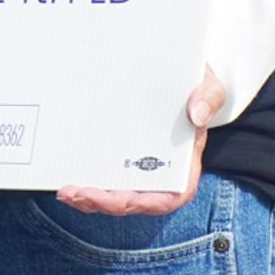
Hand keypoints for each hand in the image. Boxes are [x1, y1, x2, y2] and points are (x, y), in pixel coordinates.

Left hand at [54, 66, 223, 215]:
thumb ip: (208, 96)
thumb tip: (197, 115)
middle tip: (77, 194)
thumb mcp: (207, 83)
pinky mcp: (116, 157)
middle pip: (134, 200)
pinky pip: (101, 177)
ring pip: (113, 194)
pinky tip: (66, 179)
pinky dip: (85, 183)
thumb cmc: (192, 83)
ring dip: (90, 198)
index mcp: (185, 165)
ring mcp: (135, 167)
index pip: (170, 196)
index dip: (146, 203)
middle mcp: (159, 172)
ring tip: (67, 192)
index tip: (124, 200)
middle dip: (106, 203)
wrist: (170, 71)